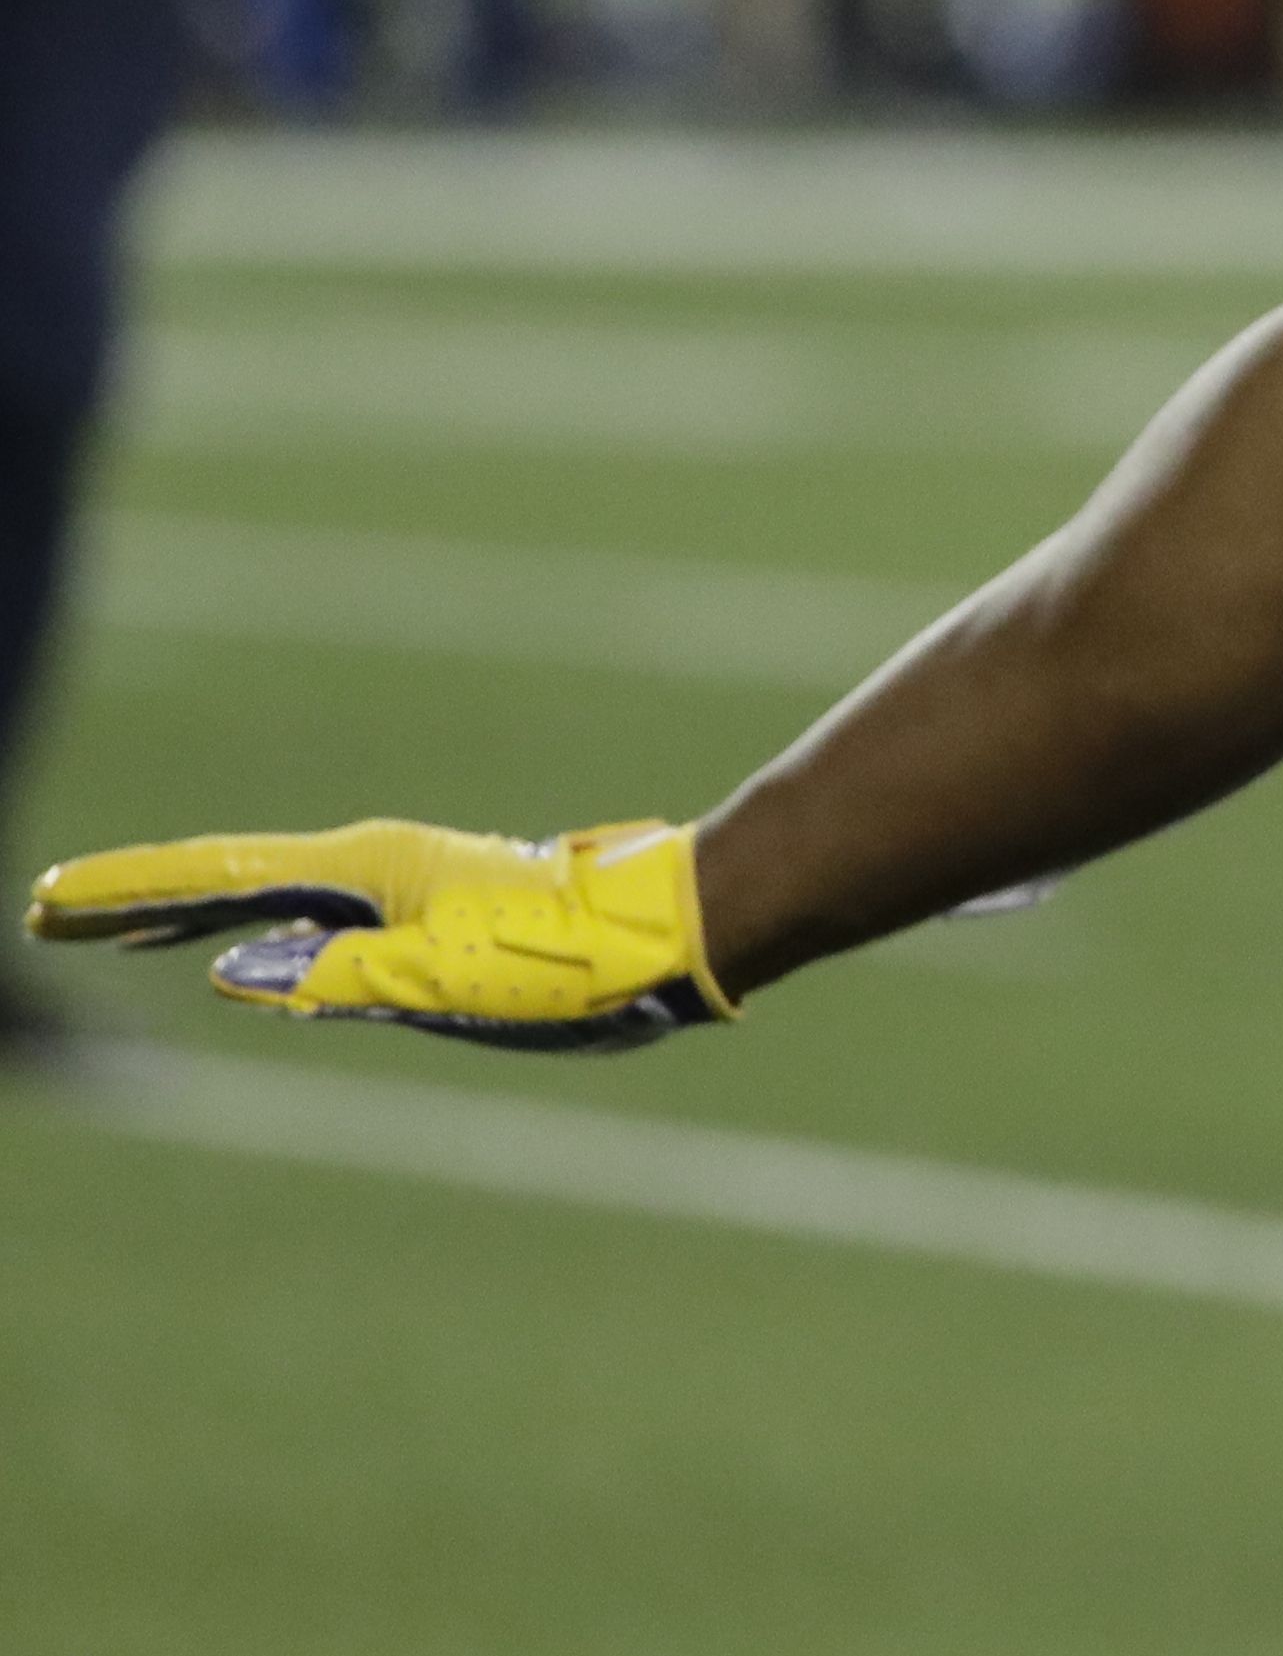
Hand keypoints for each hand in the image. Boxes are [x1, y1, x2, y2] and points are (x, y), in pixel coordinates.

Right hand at [25, 819, 735, 1052]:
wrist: (656, 937)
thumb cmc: (559, 961)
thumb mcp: (440, 982)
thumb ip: (333, 977)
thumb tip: (229, 970)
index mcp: (365, 871)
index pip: (218, 878)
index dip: (130, 893)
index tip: (51, 899)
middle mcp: (370, 867)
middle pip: (224, 879)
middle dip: (134, 901)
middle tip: (44, 914)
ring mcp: (393, 887)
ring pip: (261, 895)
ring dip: (182, 912)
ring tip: (111, 931)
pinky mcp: (416, 913)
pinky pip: (304, 914)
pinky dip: (245, 924)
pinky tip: (229, 947)